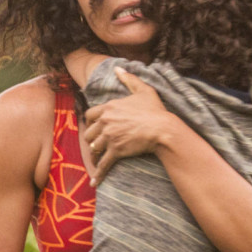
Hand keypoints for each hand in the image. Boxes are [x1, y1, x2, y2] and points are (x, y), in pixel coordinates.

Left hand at [83, 67, 175, 184]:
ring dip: (94, 155)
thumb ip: (129, 79)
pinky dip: (98, 174)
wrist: (162, 128)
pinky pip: (103, 164)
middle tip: (94, 144)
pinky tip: (94, 182)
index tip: (92, 127)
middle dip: (91, 139)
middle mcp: (106, 122)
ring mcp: (109, 137)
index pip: (90, 115)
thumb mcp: (143, 90)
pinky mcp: (116, 151)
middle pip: (89, 133)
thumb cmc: (155, 109)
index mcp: (109, 107)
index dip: (90, 122)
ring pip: (94, 148)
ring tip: (96, 161)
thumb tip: (118, 68)